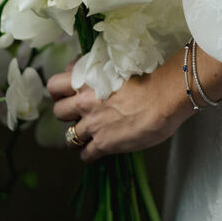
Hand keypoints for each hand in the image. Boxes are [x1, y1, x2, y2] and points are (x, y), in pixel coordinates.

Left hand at [47, 51, 191, 162]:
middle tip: (76, 112)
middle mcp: (84, 102)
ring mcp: (92, 125)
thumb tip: (105, 74)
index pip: (56, 83)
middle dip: (65, 112)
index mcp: (87, 80)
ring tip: (88, 134)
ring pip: (68, 137)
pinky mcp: (103, 144)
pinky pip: (86, 155)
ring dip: (77, 135)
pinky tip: (100, 149)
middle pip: (58, 111)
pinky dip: (91, 153)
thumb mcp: (120, 65)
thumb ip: (105, 72)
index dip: (63, 88)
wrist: (164, 96)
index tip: (73, 89)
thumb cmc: (150, 75)